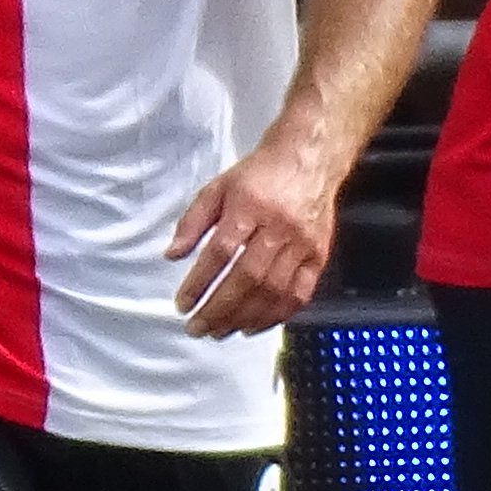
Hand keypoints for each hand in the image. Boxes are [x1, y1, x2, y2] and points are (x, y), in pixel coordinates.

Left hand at [171, 126, 341, 338]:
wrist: (309, 159)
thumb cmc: (260, 174)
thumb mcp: (217, 188)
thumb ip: (192, 222)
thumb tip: (172, 255)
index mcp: (250, 206)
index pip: (221, 252)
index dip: (200, 282)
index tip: (183, 303)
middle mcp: (278, 227)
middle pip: (247, 277)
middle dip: (219, 308)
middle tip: (197, 327)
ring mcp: (302, 243)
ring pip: (273, 290)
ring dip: (244, 317)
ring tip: (220, 331)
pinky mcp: (318, 255)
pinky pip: (299, 293)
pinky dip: (276, 315)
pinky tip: (254, 326)